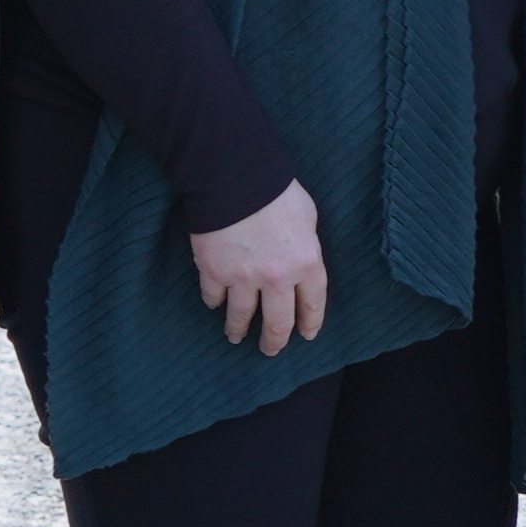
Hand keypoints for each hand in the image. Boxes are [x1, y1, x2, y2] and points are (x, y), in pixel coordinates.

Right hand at [191, 180, 330, 352]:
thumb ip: (306, 244)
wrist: (233, 176)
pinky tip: (215, 304)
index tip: (305, 335)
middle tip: (270, 350)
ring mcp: (243, 278)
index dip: (309, 324)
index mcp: (307, 263)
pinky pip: (213, 297)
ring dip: (238, 330)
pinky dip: (214, 302)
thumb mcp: (307, 216)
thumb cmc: (275, 189)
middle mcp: (277, 279)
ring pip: (241, 317)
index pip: (312, 305)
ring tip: (235, 337)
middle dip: (274, 341)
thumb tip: (299, 257)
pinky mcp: (213, 272)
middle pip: (278, 323)